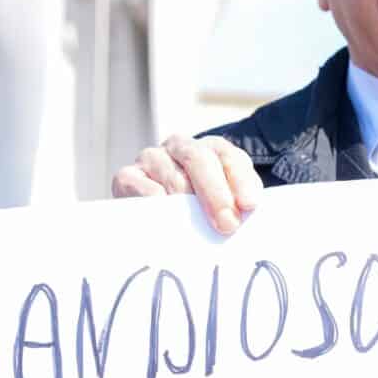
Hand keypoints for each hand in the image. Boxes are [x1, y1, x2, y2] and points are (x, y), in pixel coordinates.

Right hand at [112, 134, 261, 235]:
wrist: (156, 220)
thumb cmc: (201, 213)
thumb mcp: (226, 205)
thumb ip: (237, 205)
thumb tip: (243, 217)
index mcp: (211, 149)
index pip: (228, 155)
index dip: (240, 179)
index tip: (250, 205)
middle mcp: (180, 146)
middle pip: (199, 159)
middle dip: (216, 194)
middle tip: (228, 225)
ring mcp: (151, 158)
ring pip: (172, 176)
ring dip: (188, 204)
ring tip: (198, 230)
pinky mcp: (127, 176)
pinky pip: (139, 186)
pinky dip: (154, 202)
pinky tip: (164, 220)